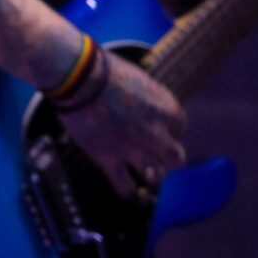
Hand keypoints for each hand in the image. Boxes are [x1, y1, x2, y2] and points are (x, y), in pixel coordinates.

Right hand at [60, 52, 186, 198]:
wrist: (77, 76)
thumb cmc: (104, 69)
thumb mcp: (138, 79)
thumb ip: (148, 100)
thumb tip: (144, 108)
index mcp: (168, 110)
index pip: (179, 127)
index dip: (166, 127)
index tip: (153, 124)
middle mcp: (157, 134)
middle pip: (175, 158)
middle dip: (166, 158)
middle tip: (154, 153)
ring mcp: (134, 149)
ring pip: (155, 177)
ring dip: (150, 174)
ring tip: (142, 172)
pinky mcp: (109, 158)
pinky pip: (125, 187)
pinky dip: (127, 189)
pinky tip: (125, 186)